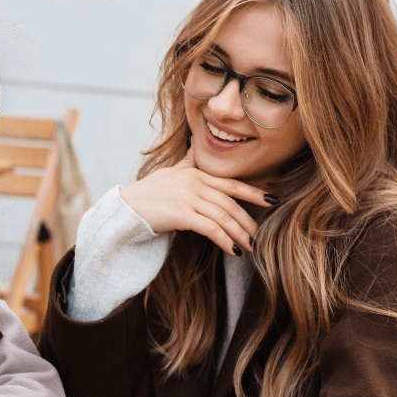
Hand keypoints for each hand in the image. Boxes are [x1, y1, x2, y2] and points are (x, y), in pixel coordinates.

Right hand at [118, 148, 273, 256]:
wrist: (125, 208)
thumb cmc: (146, 192)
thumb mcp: (170, 172)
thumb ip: (187, 162)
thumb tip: (195, 146)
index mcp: (197, 174)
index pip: (232, 184)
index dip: (254, 193)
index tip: (272, 201)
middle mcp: (196, 184)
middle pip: (231, 204)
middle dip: (248, 222)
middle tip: (257, 237)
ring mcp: (189, 198)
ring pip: (224, 217)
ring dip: (239, 235)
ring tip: (248, 248)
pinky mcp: (181, 214)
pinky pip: (210, 229)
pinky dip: (225, 241)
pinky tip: (232, 251)